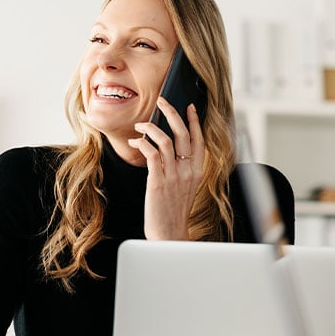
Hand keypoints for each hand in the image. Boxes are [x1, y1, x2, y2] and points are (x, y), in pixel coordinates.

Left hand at [128, 99, 204, 239]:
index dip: (194, 121)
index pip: (199, 140)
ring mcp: (174, 176)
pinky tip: (135, 142)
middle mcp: (188, 172)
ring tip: (140, 125)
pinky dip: (142, 143)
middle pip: (183, 134)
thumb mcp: (185, 189)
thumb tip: (171, 152)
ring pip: (165, 140)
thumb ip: (182, 170)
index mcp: (197, 172)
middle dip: (172, 113)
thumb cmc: (174, 212)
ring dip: (150, 127)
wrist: (169, 234)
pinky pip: (151, 153)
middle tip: (162, 101)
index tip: (189, 107)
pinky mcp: (158, 181)